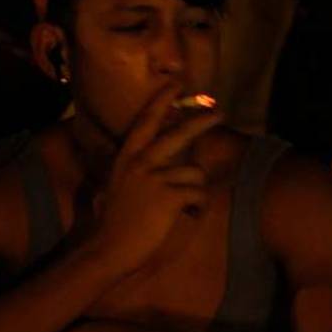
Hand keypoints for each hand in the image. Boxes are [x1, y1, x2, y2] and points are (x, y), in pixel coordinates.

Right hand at [86, 83, 222, 273]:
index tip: (175, 83)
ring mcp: (154, 178)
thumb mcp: (117, 186)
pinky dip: (199, 206)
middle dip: (202, 122)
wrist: (110, 247)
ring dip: (196, 190)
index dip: (161, 101)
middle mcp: (140, 162)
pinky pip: (200, 195)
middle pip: (177, 134)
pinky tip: (188, 214)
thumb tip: (151, 161)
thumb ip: (133, 170)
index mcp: (126, 158)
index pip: (145, 122)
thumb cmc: (115, 222)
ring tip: (185, 205)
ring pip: (196, 173)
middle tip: (221, 113)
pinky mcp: (169, 196)